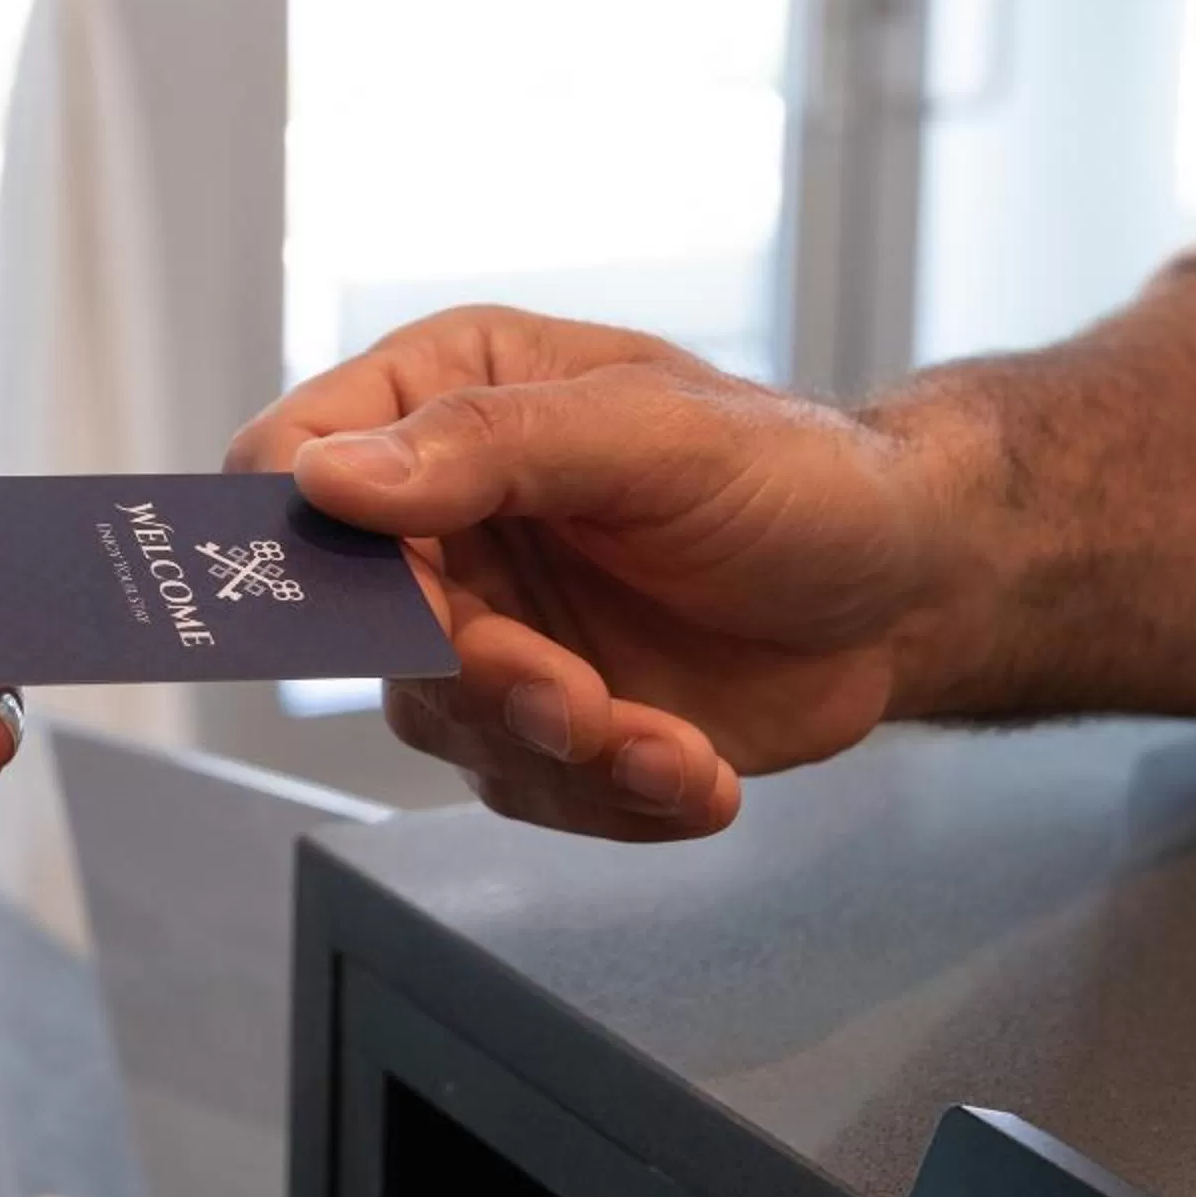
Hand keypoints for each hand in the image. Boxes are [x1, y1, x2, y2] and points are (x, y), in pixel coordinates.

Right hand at [230, 309, 956, 842]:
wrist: (906, 587)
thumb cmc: (795, 473)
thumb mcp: (653, 433)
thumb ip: (490, 446)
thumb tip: (330, 477)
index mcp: (442, 398)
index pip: (289, 460)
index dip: (300, 537)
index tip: (387, 599)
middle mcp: (442, 515)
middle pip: (357, 621)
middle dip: (477, 676)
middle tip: (575, 698)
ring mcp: (485, 626)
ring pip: (439, 721)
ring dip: (559, 750)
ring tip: (668, 748)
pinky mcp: (539, 722)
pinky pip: (524, 788)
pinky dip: (613, 798)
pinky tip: (695, 772)